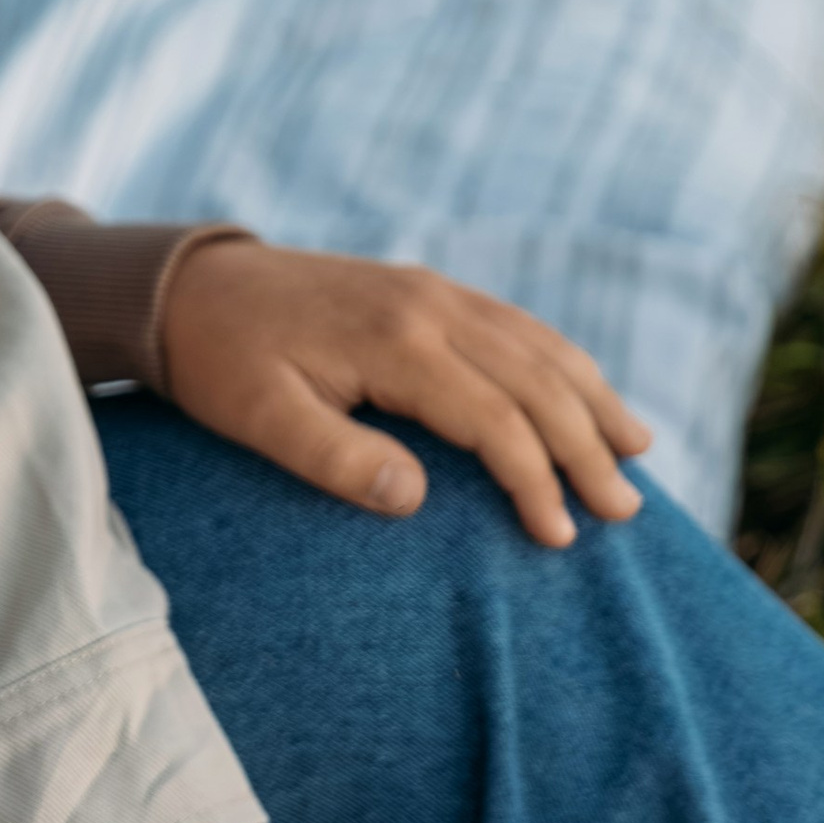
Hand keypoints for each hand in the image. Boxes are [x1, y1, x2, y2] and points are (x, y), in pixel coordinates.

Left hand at [159, 238, 649, 547]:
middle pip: (536, 380)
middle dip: (587, 447)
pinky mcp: (426, 288)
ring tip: (637, 453)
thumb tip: (418, 499)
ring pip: (539, 345)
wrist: (187, 285)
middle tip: (625, 512)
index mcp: (395, 341)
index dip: (535, 481)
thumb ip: (336, 459)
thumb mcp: (259, 420)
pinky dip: (560, 362)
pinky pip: (515, 324)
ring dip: (592, 398)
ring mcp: (432, 290)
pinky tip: (584, 393)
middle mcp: (429, 305)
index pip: (494, 419)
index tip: (558, 537)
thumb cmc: (220, 363)